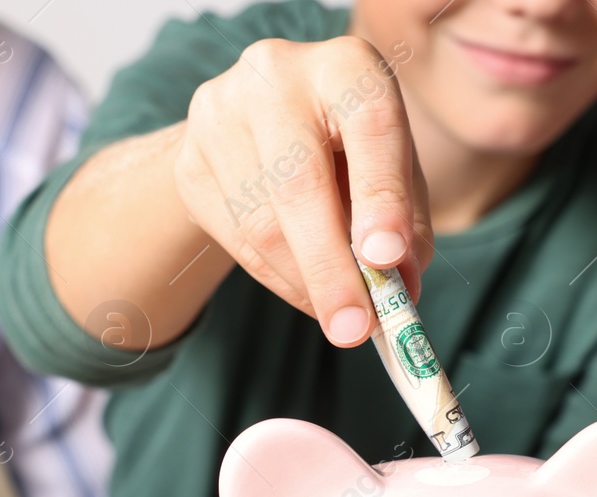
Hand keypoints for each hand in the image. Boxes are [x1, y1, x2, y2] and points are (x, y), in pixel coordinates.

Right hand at [174, 36, 433, 345]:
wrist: (257, 125)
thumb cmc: (345, 148)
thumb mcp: (392, 170)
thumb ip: (406, 225)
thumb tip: (401, 289)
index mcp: (346, 66)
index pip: (369, 128)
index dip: (380, 197)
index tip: (388, 260)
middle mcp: (277, 75)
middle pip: (299, 185)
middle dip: (331, 268)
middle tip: (355, 330)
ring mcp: (221, 115)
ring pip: (262, 223)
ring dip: (306, 284)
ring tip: (340, 317)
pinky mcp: (189, 161)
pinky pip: (236, 240)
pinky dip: (278, 279)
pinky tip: (304, 290)